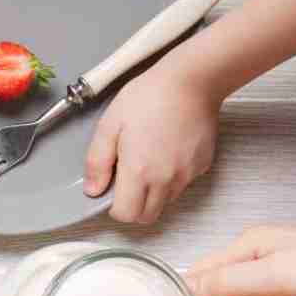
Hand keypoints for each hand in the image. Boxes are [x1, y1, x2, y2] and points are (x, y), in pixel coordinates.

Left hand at [84, 61, 221, 223]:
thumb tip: (93, 190)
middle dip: (134, 207)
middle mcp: (166, 179)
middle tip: (127, 182)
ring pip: (166, 202)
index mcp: (139, 171)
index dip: (116, 208)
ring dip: (153, 194)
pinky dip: (172, 178)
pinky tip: (166, 152)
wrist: (191, 80)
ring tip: (147, 161)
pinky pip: (182, 184)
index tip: (112, 192)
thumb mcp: (109, 126)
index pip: (127, 215)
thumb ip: (97, 162)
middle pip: (147, 216)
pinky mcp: (202, 165)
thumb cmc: (148, 97)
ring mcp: (187, 173)